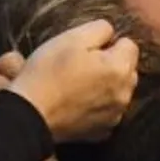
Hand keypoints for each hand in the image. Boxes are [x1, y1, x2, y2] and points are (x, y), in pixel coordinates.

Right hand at [8, 20, 139, 144]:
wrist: (30, 114)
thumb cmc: (49, 72)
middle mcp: (125, 94)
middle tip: (82, 65)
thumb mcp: (71, 38)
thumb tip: (110, 33)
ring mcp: (115, 116)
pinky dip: (98, 106)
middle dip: (111, 64)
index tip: (87, 49)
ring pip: (118, 91)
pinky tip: (77, 103)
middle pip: (127, 70)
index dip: (108, 43)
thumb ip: (100, 29)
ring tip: (77, 85)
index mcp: (120, 69)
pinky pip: (107, 111)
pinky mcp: (102, 131)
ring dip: (106, 85)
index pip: (129, 45)